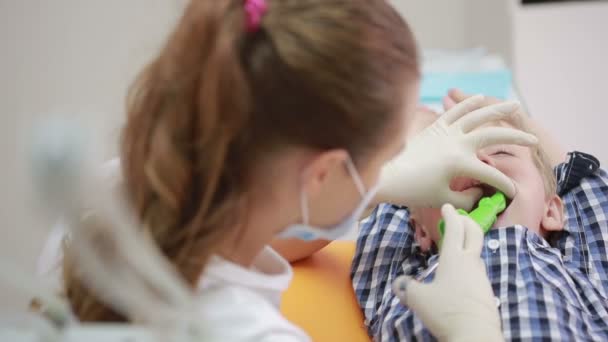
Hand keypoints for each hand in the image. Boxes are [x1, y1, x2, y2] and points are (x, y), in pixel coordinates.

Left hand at [375, 95, 537, 209]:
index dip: (504, 186)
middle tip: (534, 141)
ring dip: (498, 110)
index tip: (512, 194)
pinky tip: (481, 97)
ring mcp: (446, 131)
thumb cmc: (413, 191)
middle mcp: (456, 142)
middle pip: (493, 136)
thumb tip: (483, 193)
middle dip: (516, 138)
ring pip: (477, 116)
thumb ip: (467, 197)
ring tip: (515, 106)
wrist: (386, 176)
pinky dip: (468, 103)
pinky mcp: (435, 126)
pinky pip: (455, 111)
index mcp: (460, 163)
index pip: (491, 175)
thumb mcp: (443, 199)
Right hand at [392, 204, 502, 341]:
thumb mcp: (417, 299)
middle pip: (474, 233)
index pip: (455, 228)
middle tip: (458, 218)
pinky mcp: (486, 291)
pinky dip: (469, 266)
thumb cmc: (445, 310)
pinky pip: (477, 271)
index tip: (447, 207)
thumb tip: (398, 283)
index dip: (450, 215)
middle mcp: (470, 262)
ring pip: (476, 253)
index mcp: (454, 258)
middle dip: (466, 222)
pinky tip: (460, 277)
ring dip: (467, 246)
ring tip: (455, 250)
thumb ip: (406, 288)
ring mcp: (481, 276)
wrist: (475, 334)